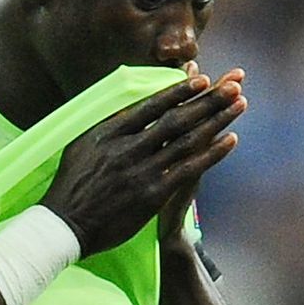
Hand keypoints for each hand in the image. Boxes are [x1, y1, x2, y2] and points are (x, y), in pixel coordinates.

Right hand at [41, 62, 246, 256]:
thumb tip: (128, 108)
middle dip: (208, 100)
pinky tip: (230, 140)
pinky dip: (212, 153)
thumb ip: (106, 127)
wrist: (65, 226)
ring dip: (217, 120)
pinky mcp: (152, 195)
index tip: (201, 78)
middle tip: (233, 84)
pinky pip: (189, 169)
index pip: (151, 106)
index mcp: (109, 133)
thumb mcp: (81, 146)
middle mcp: (127, 148)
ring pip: (187, 140)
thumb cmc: (71, 186)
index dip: (179, 91)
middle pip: (176, 119)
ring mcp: (141, 172)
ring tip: (239, 104)